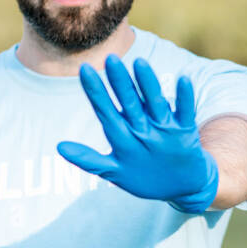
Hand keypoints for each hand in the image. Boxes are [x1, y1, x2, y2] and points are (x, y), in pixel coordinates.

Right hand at [57, 55, 219, 213]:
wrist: (185, 189)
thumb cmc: (145, 177)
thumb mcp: (115, 172)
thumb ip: (89, 159)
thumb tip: (59, 147)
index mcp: (123, 142)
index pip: (106, 113)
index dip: (96, 93)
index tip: (85, 69)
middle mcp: (143, 136)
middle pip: (130, 105)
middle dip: (121, 82)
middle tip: (111, 58)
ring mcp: (166, 134)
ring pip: (155, 104)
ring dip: (148, 84)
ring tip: (140, 62)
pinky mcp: (187, 133)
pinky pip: (186, 112)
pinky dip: (185, 97)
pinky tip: (184, 78)